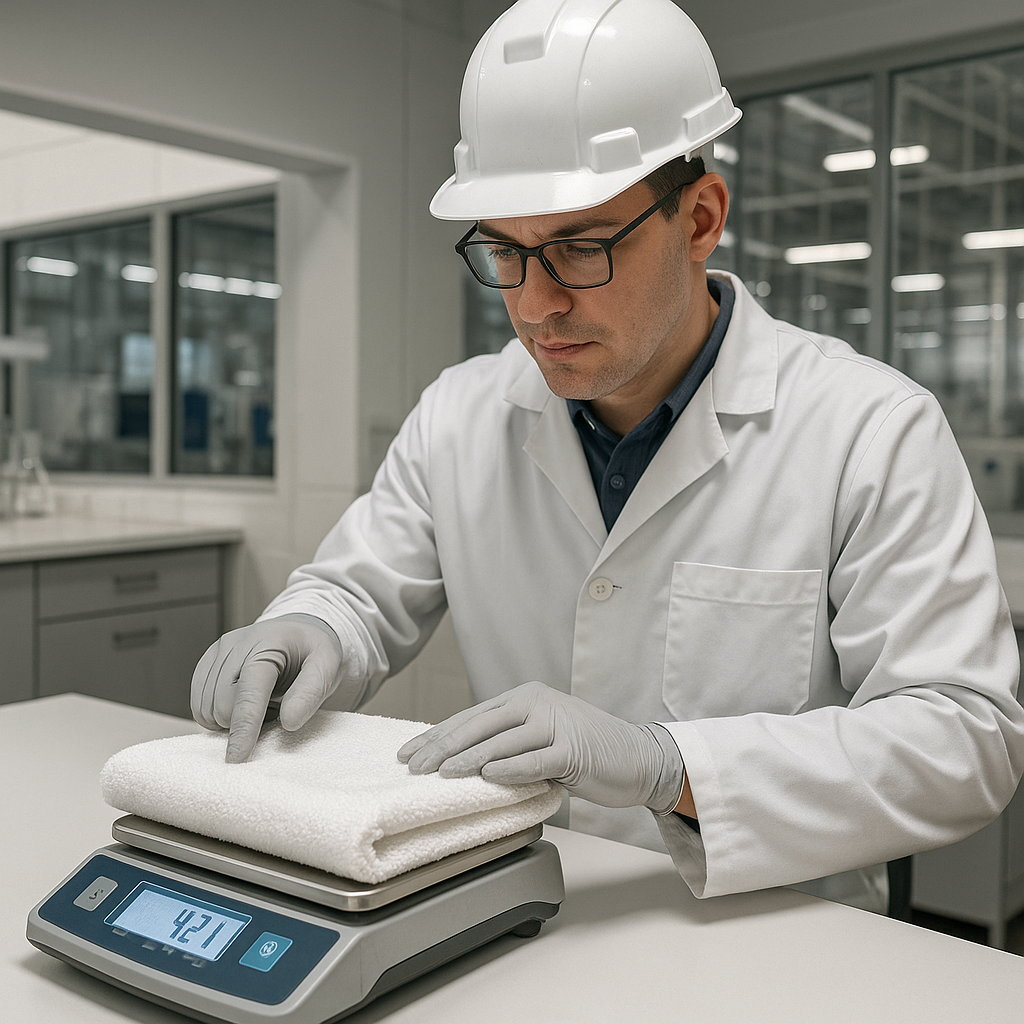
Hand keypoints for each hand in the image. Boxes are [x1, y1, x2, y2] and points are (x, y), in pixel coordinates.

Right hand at [191, 614, 344, 762]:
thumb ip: (311, 692)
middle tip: (274, 712)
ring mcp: (216, 653)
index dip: (243, 729)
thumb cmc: (313, 651)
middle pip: (220, 706)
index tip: (237, 758)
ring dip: (230, 720)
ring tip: (261, 705)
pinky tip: (242, 704)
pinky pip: (198, 705)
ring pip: (204, 709)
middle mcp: (234, 645)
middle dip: (244, 723)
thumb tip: (290, 722)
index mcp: (266, 645)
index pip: (247, 694)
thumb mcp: (328, 666)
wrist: (299, 632)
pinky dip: (217, 715)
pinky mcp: (206, 664)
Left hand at [397, 681, 683, 811]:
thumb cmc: (585, 751)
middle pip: (480, 725)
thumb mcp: (540, 737)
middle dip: (442, 747)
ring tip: (441, 773)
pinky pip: (533, 761)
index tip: (408, 753)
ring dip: (468, 759)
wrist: (638, 756)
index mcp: (525, 697)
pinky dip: (508, 770)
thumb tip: (456, 760)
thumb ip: (506, 742)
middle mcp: (537, 703)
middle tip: (414, 767)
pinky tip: (486, 777)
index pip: (471, 717)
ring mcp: (556, 724)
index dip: (437, 735)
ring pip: (502, 742)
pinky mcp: (573, 749)